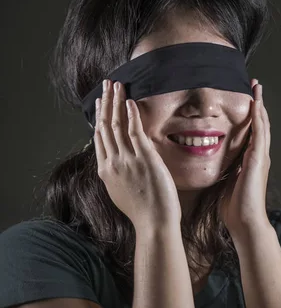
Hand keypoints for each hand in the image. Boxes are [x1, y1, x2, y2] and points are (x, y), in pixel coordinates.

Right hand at [94, 79, 181, 230]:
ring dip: (116, 102)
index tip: (100, 102)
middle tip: (107, 84)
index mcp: (105, 170)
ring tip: (117, 85)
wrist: (154, 223)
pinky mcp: (144, 159)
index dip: (99, 116)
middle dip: (106, 102)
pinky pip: (135, 132)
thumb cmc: (143, 210)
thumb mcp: (121, 191)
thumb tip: (120, 161)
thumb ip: (118, 173)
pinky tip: (130, 102)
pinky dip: (132, 115)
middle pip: (105, 125)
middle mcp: (113, 162)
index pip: (99, 136)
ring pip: (117, 124)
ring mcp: (127, 160)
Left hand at [220, 79, 271, 235]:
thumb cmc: (235, 207)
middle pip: (261, 124)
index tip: (248, 100)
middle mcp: (259, 155)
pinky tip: (256, 104)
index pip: (252, 132)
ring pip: (262, 124)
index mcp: (251, 161)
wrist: (245, 221)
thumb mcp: (227, 182)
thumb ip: (225, 170)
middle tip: (256, 86)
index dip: (251, 116)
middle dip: (258, 104)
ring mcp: (260, 156)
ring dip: (260, 105)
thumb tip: (213, 164)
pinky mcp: (258, 158)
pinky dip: (259, 117)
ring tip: (258, 88)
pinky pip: (259, 133)